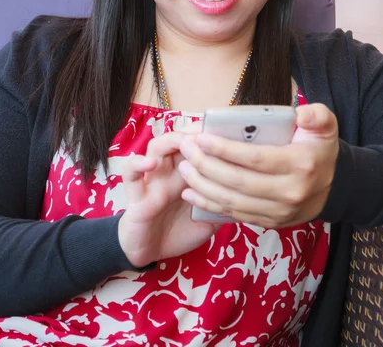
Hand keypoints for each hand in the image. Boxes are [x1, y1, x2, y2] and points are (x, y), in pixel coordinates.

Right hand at [118, 122, 220, 267]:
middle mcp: (171, 171)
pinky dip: (137, 163)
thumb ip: (224, 205)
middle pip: (179, 138)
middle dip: (193, 132)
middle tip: (206, 131)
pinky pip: (130, 173)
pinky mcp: (135, 194)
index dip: (211, 136)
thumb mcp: (208, 218)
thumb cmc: (179, 230)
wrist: (150, 252)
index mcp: (189, 174)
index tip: (228, 131)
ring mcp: (152, 179)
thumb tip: (251, 198)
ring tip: (184, 143)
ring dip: (170, 141)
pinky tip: (150, 163)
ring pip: (155, 147)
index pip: (199, 145)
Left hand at [177, 104, 338, 227]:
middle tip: (186, 148)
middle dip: (206, 165)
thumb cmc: (319, 150)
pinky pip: (234, 215)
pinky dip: (210, 204)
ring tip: (183, 167)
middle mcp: (289, 192)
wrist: (333, 187)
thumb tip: (301, 113)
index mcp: (300, 165)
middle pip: (238, 181)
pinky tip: (191, 192)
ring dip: (202, 185)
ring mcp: (279, 211)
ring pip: (232, 201)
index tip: (202, 137)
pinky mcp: (269, 222)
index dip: (225, 149)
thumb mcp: (325, 126)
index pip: (255, 158)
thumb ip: (317, 114)